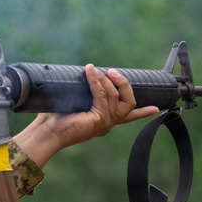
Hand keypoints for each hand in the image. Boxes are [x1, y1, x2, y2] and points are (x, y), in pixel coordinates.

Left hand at [13, 65, 159, 167]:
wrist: (46, 132)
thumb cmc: (55, 116)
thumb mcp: (75, 99)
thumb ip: (86, 90)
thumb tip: (88, 70)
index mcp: (104, 120)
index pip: (128, 116)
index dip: (143, 112)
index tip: (155, 108)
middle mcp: (107, 123)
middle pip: (129, 102)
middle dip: (124, 84)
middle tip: (113, 72)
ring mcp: (105, 123)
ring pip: (116, 97)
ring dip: (105, 80)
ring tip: (92, 70)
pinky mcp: (98, 120)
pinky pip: (102, 97)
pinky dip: (97, 82)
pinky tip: (89, 73)